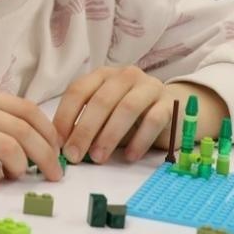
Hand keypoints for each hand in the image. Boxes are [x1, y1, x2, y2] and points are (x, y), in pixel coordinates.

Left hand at [53, 68, 229, 164]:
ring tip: (98, 158)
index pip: (78, 91)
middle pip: (100, 101)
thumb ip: (88, 126)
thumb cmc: (132, 115)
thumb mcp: (107, 116)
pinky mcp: (169, 103)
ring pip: (126, 108)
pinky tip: (130, 157)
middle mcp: (125, 76)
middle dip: (84, 130)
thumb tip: (64, 148)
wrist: (175, 108)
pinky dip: (139, 140)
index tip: (58, 142)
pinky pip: (153, 120)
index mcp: (103, 75)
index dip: (65, 116)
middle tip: (74, 155)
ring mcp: (149, 87)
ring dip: (109, 135)